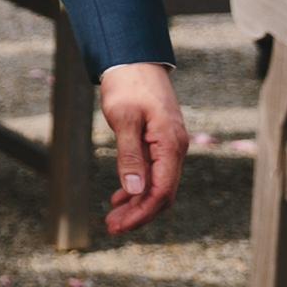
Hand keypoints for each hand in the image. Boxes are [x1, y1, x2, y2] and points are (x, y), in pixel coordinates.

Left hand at [97, 62, 187, 235]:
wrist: (133, 58)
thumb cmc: (128, 84)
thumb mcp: (124, 119)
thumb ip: (130, 155)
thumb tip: (135, 190)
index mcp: (171, 144)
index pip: (161, 191)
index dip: (141, 212)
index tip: (119, 226)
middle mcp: (175, 149)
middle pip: (161, 194)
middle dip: (138, 213)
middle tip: (112, 227)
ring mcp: (169, 146)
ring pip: (157, 185)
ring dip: (136, 203)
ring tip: (112, 218)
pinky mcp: (159, 142)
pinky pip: (153, 172)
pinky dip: (137, 187)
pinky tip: (120, 197)